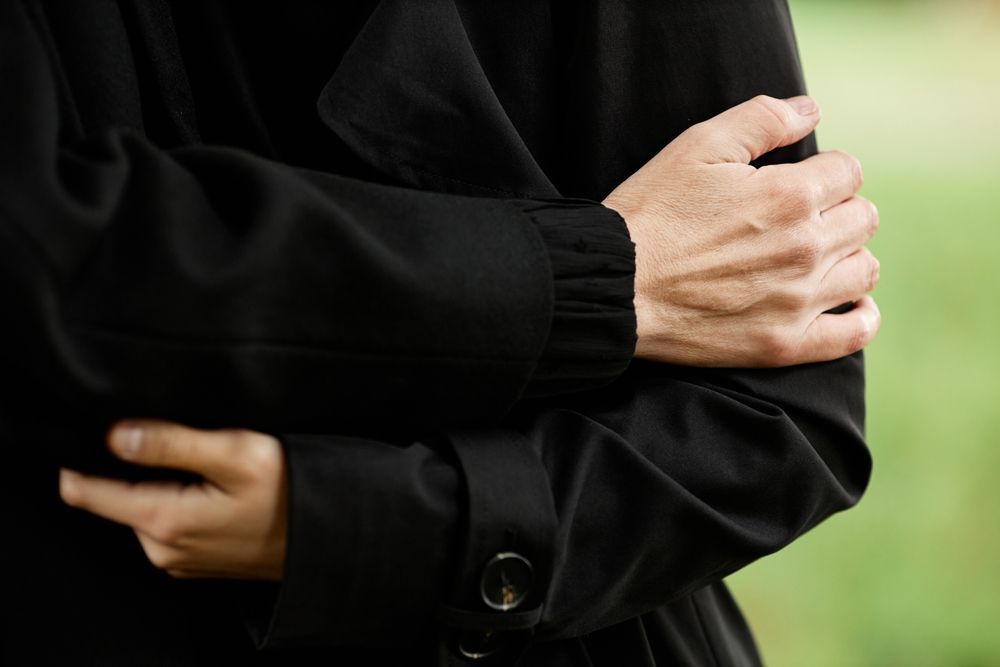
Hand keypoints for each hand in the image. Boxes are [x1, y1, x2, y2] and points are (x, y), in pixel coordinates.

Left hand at [59, 421, 287, 579]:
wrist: (328, 536)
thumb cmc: (291, 493)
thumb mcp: (237, 453)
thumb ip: (172, 443)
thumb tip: (115, 435)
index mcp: (163, 520)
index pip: (86, 491)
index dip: (80, 457)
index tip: (88, 432)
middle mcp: (162, 547)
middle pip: (116, 496)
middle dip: (132, 466)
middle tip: (184, 443)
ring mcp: (178, 558)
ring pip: (142, 508)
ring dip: (161, 483)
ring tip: (207, 466)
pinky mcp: (195, 560)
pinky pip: (167, 524)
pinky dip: (180, 501)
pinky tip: (216, 490)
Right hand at [604, 95, 880, 366]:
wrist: (613, 286)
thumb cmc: (649, 213)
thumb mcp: (696, 147)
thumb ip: (761, 119)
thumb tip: (811, 110)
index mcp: (790, 195)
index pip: (847, 170)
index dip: (822, 169)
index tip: (794, 180)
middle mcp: (805, 248)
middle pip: (861, 218)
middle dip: (836, 209)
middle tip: (797, 217)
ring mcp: (798, 301)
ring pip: (865, 270)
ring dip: (848, 256)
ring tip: (815, 255)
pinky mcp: (783, 344)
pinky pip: (853, 333)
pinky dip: (860, 317)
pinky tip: (848, 304)